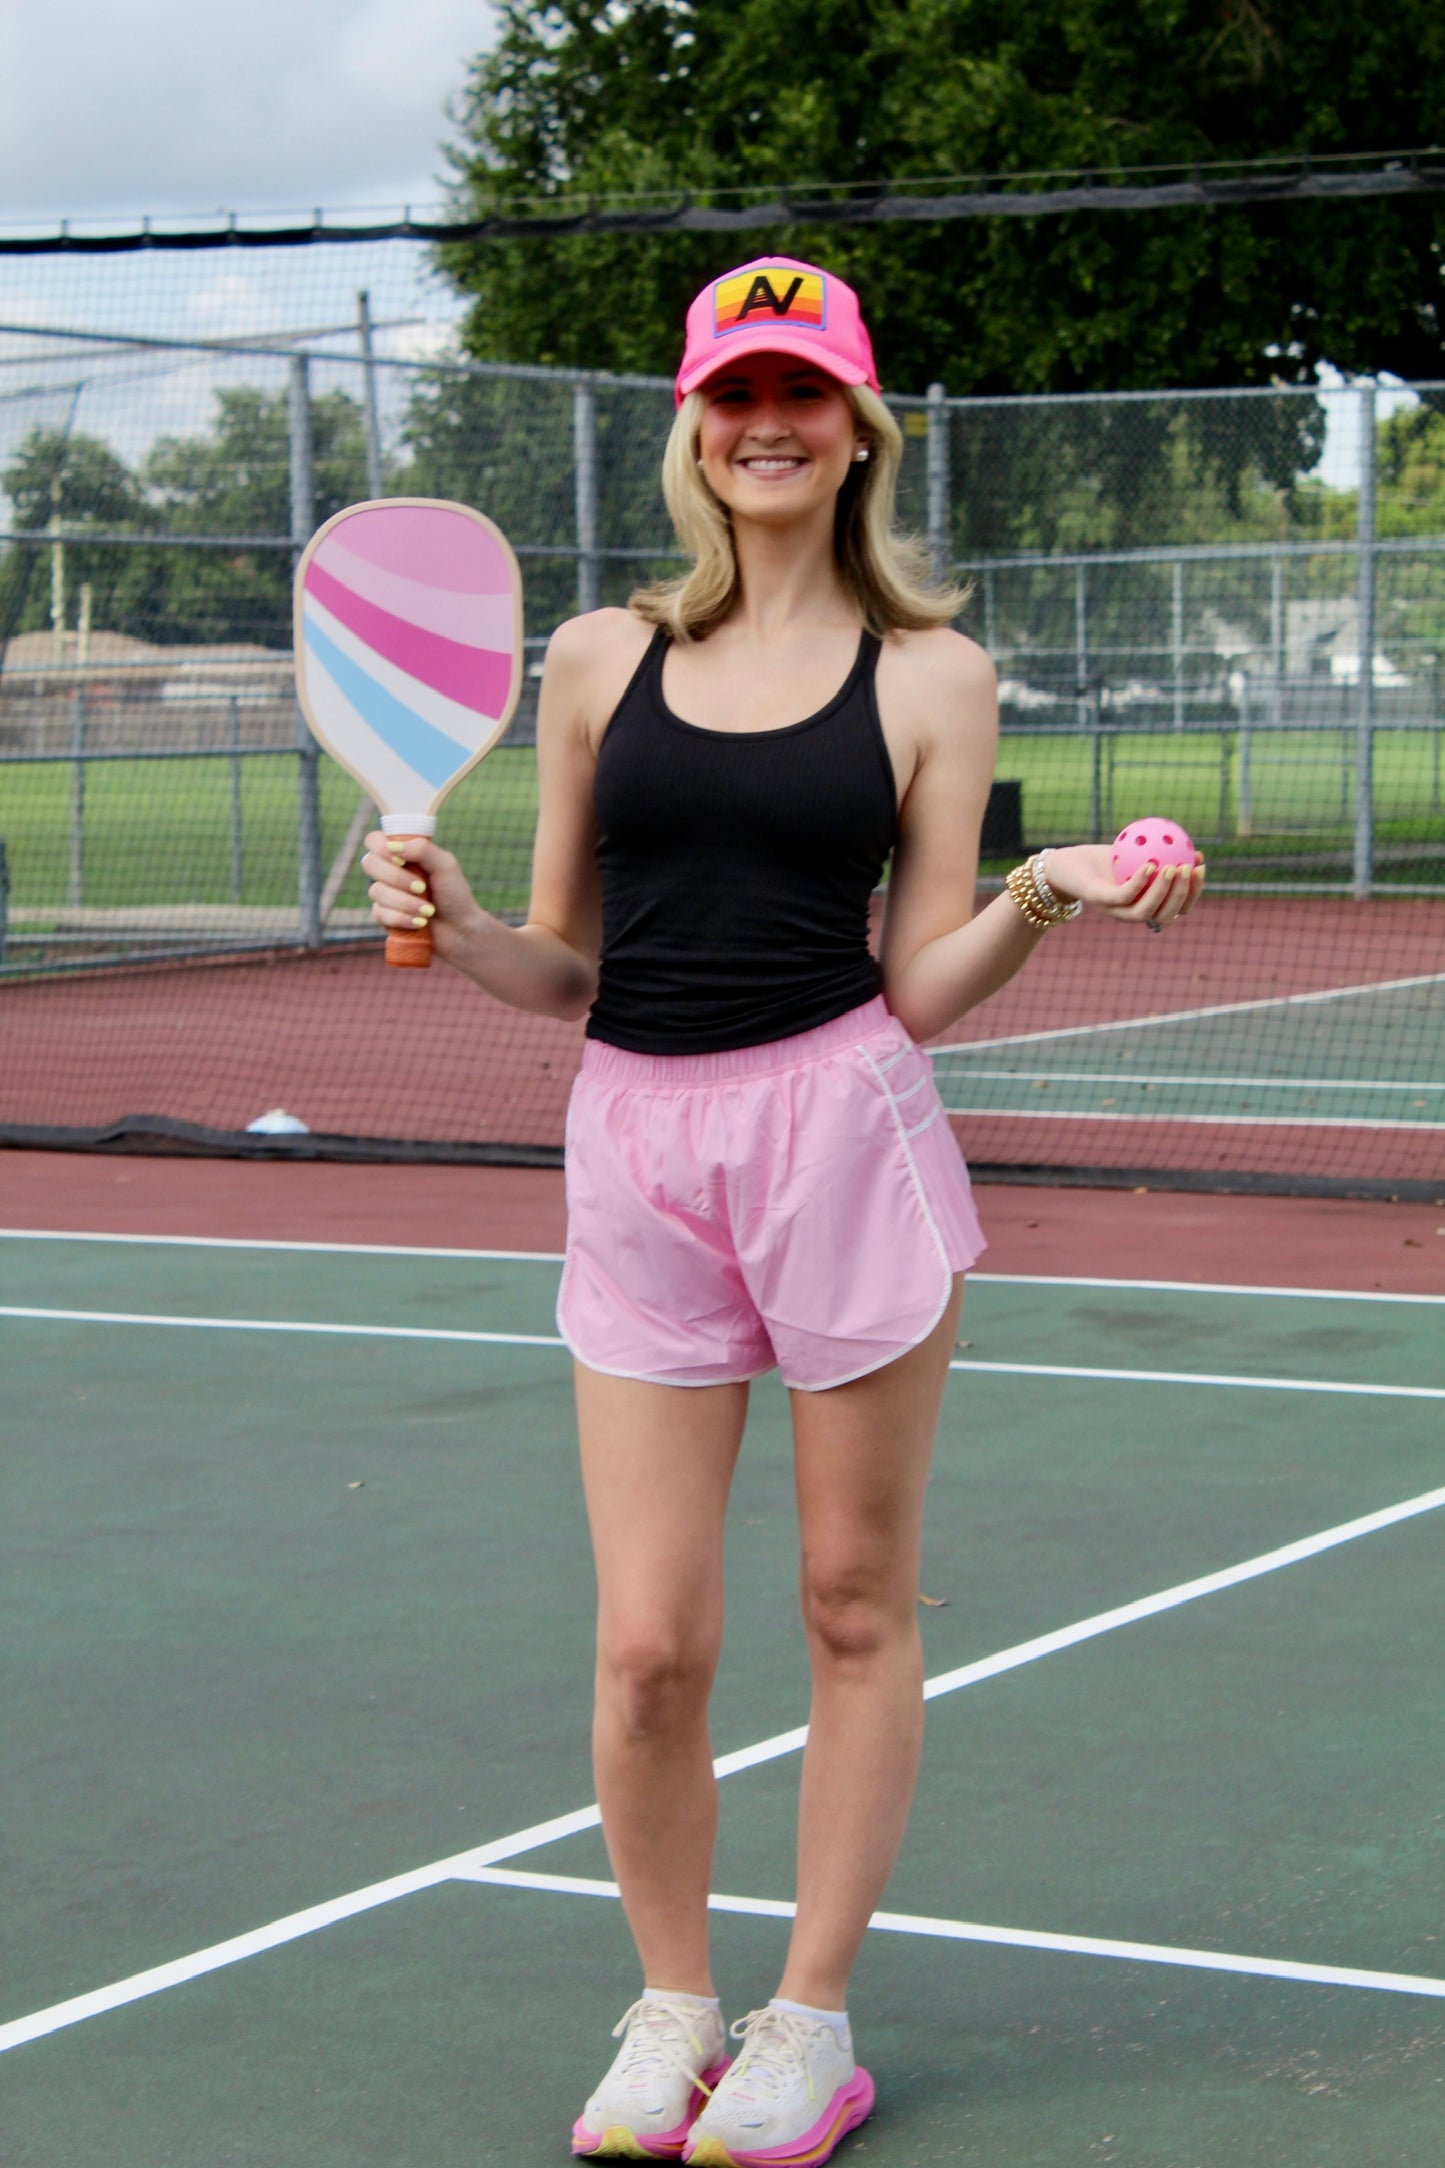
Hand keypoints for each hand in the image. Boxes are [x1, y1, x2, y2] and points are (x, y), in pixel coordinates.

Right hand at [359, 830, 482, 952]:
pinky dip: (402, 918)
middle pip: (369, 863)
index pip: (374, 840)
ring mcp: (384, 894)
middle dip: (397, 878)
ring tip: (428, 911)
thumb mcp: (445, 865)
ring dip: (405, 902)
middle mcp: (389, 871)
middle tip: (422, 888)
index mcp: (402, 854)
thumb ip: (422, 849)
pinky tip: (420, 923)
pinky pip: (379, 913)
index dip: (381, 847)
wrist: (459, 929)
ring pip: (376, 891)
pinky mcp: (383, 916)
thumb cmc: (454, 894)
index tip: (400, 860)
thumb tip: (393, 846)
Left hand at [1041, 844, 1205, 930]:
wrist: (1065, 864)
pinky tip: (1151, 865)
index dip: (1194, 892)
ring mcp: (1114, 910)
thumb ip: (1160, 854)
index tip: (1201, 867)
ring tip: (1173, 868)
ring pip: (1145, 912)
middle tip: (1190, 869)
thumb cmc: (1103, 860)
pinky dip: (1140, 883)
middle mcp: (1131, 913)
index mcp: (1145, 905)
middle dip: (1184, 895)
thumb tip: (1191, 846)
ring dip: (1164, 892)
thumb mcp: (1135, 854)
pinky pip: (1123, 896)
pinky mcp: (1099, 901)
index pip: (1177, 908)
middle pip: (1166, 916)